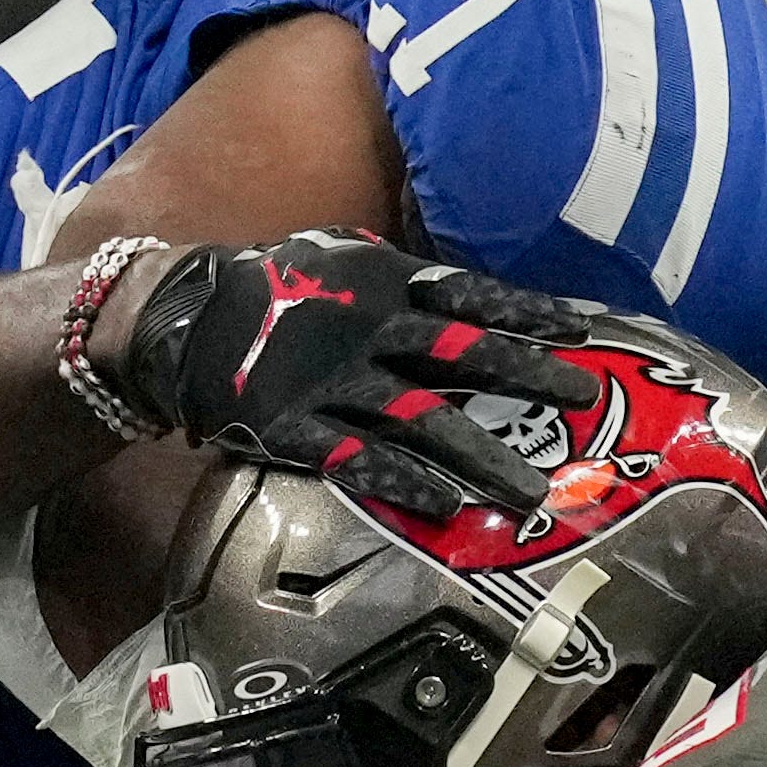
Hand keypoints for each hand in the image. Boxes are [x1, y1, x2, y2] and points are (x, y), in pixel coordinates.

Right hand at [105, 230, 603, 520]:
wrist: (182, 315)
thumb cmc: (275, 288)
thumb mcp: (343, 260)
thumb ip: (403, 281)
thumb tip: (468, 292)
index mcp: (385, 285)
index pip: (470, 296)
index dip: (524, 313)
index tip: (580, 332)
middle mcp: (371, 332)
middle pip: (463, 357)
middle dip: (526, 379)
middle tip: (584, 401)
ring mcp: (335, 384)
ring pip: (423, 423)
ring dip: (479, 458)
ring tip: (528, 493)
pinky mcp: (296, 429)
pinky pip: (356, 461)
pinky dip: (401, 484)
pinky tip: (445, 507)